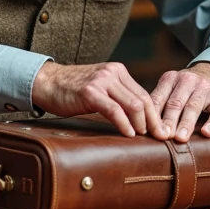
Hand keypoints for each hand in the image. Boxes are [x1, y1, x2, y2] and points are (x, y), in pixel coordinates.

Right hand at [31, 61, 169, 138]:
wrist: (47, 82)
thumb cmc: (73, 90)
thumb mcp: (100, 88)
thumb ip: (118, 97)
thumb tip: (139, 119)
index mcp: (119, 71)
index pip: (144, 94)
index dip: (155, 114)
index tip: (161, 130)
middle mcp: (113, 73)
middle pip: (142, 99)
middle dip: (153, 121)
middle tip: (160, 137)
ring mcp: (102, 81)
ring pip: (132, 104)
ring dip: (141, 123)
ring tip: (142, 136)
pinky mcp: (90, 92)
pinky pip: (114, 110)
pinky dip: (124, 123)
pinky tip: (129, 133)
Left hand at [150, 62, 209, 141]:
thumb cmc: (185, 90)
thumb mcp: (171, 89)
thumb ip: (159, 105)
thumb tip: (143, 129)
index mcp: (170, 79)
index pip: (158, 98)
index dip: (153, 116)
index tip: (149, 132)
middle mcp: (187, 80)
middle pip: (175, 103)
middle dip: (169, 121)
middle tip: (164, 137)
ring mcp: (204, 88)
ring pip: (193, 107)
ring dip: (186, 124)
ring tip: (180, 138)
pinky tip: (207, 133)